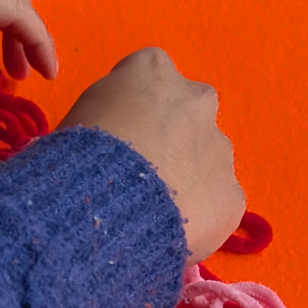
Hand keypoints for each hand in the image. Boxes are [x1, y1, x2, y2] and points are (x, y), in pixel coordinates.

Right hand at [59, 48, 245, 264]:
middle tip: (142, 180)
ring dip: (188, 182)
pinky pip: (216, 208)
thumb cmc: (76, 160)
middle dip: (172, 143)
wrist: (103, 212)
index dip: (134, 116)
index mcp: (152, 69)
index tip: (120, 143)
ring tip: (155, 215)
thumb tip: (110, 142)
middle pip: (188, 118)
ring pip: (208, 164)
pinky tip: (172, 237)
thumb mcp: (76, 118)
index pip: (148, 80)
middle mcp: (196, 99)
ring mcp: (220, 149)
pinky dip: (200, 221)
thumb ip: (105, 117)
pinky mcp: (231, 197)